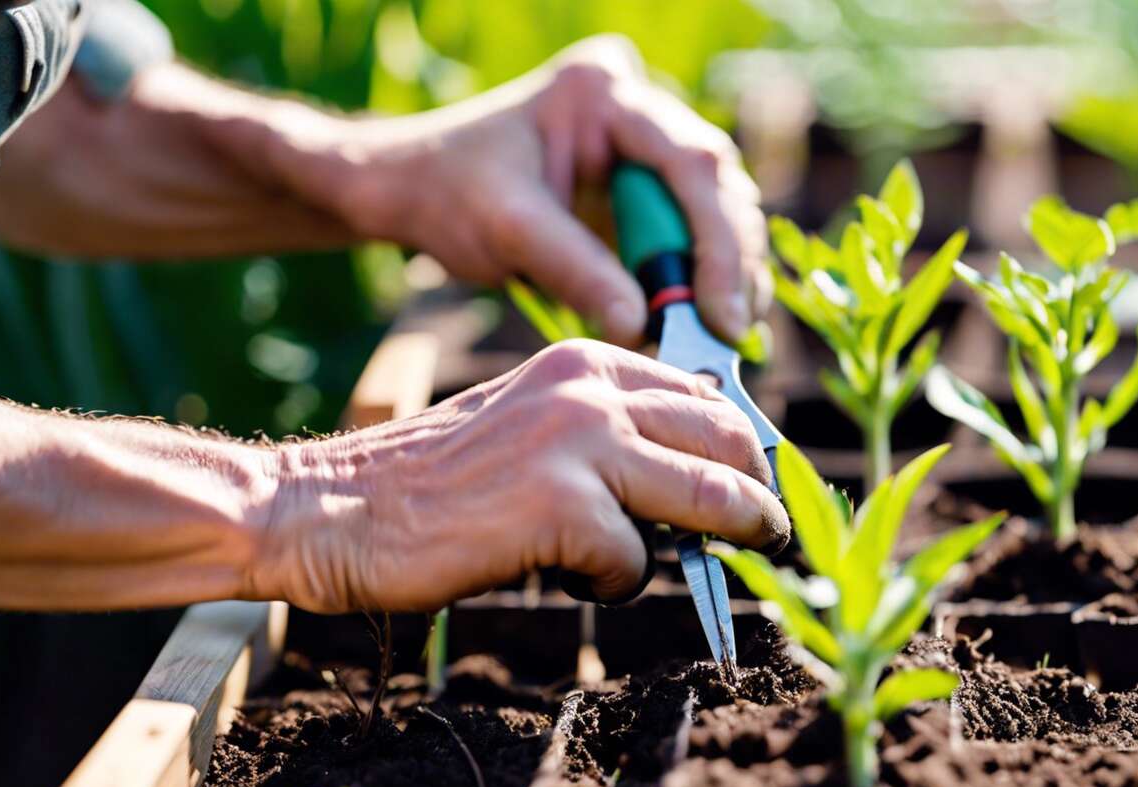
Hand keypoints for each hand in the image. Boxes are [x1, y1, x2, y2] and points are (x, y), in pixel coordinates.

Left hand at [204, 35, 769, 346]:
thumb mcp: (507, 229)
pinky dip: (696, 287)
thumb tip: (644, 327)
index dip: (717, 243)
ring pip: (716, 215)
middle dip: (727, 265)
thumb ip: (576, 272)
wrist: (409, 190)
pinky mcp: (638, 196)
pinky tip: (700, 328)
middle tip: (728, 337)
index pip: (690, 163)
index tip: (721, 314)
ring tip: (720, 342)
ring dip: (723, 280)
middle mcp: (637, 112)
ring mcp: (642, 153)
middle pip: (717, 188)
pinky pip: (688, 240)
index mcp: (605, 92)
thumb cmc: (447, 191)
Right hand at [253, 340, 788, 613]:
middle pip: (726, 442)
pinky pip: (634, 562)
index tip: (762, 481)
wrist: (339, 508)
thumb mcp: (533, 423)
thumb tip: (693, 478)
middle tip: (769, 528)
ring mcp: (579, 446)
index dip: (745, 447)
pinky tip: (572, 574)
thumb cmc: (437, 477)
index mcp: (587, 361)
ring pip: (707, 500)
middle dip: (757, 494)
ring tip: (721, 563)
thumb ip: (607, 434)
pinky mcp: (562, 509)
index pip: (705, 397)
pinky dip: (616, 581)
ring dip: (722, 539)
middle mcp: (591, 390)